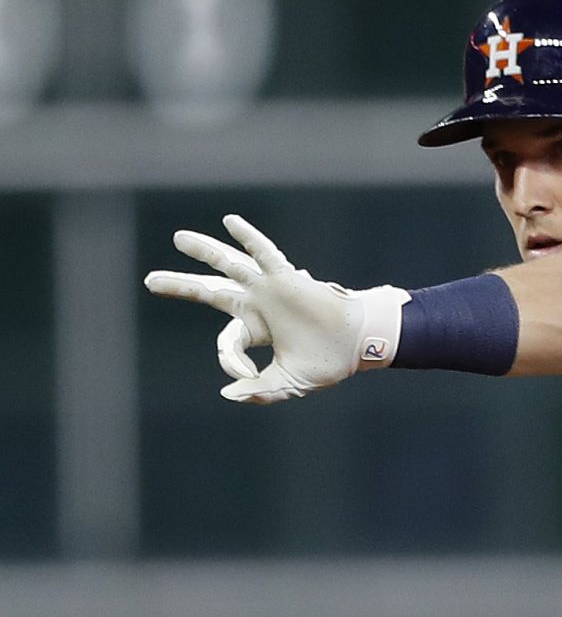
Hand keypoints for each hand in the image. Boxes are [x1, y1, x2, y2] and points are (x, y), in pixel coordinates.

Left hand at [143, 214, 403, 403]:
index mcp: (256, 327)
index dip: (230, 360)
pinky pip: (264, 254)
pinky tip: (230, 221)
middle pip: (210, 289)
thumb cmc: (325, 362)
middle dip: (180, 285)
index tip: (244, 374)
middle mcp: (257, 304)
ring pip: (230, 265)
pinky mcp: (286, 278)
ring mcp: (269, 288)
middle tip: (150, 281)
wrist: (356, 347)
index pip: (228, 341)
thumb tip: (229, 394)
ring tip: (179, 240)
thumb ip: (259, 390)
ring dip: (204, 251)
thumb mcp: (288, 382)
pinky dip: (248, 238)